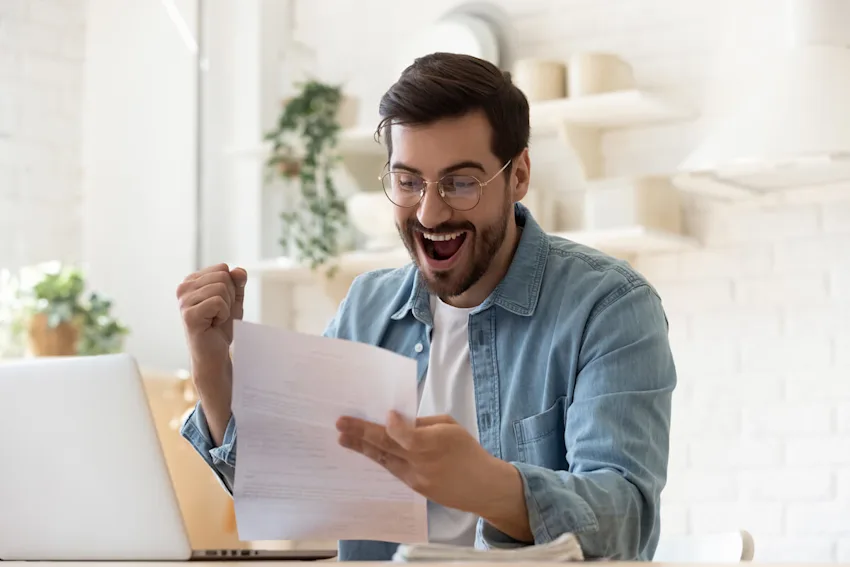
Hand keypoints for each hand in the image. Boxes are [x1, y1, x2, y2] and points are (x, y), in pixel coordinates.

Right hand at [176, 263, 246, 366]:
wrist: (216, 352)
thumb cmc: (221, 326)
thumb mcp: (233, 300)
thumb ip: (237, 282)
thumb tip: (239, 271)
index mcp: (191, 281)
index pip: (223, 268)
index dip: (230, 287)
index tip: (221, 304)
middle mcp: (183, 288)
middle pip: (223, 276)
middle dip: (229, 297)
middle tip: (219, 314)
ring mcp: (184, 301)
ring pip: (221, 288)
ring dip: (226, 307)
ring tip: (215, 319)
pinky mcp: (189, 315)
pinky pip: (218, 302)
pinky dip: (223, 314)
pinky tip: (214, 324)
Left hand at [336, 411, 508, 514]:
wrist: (481, 487)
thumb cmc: (467, 450)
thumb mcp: (452, 428)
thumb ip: (424, 424)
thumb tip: (398, 421)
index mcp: (438, 443)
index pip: (410, 437)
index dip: (396, 427)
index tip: (386, 415)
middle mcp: (424, 463)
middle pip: (389, 447)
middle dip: (362, 433)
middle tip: (341, 424)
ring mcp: (417, 478)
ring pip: (384, 460)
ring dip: (361, 447)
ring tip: (342, 437)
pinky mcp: (414, 488)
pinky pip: (392, 469)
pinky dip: (377, 457)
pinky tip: (364, 449)